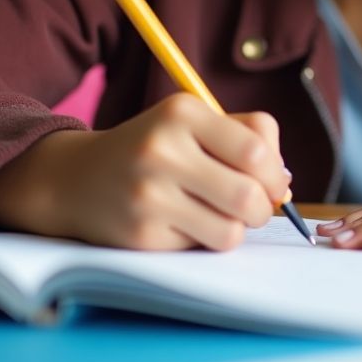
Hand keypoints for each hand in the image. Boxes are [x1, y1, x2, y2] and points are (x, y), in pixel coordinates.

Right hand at [0, 94, 291, 250]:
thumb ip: (248, 138)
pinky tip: (180, 223)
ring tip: (218, 216)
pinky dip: (200, 240)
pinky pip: (199, 248)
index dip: (276, 173)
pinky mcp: (139, 236)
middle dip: (262, 209)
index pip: (256, 149)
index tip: (274, 183)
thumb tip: (285, 184)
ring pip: (230, 232)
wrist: (75, 178)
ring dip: (234, 229)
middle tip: (252, 207)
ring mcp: (148, 195)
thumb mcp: (195, 123)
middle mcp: (162, 150)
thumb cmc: (156, 148)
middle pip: (249, 195)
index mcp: (183, 112)